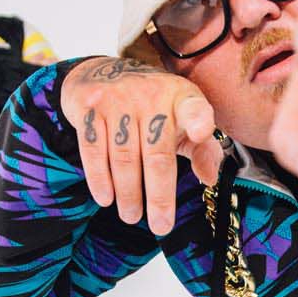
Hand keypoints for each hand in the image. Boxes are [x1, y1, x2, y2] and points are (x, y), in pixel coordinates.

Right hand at [60, 57, 223, 234]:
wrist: (102, 70)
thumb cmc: (153, 107)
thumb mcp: (181, 120)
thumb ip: (201, 148)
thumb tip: (209, 179)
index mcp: (181, 98)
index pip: (194, 107)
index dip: (198, 119)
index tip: (201, 133)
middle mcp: (150, 95)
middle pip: (156, 154)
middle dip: (158, 195)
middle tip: (160, 226)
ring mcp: (117, 99)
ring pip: (124, 157)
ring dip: (128, 193)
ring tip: (131, 216)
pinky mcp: (88, 106)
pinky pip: (93, 149)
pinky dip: (99, 178)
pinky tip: (105, 198)